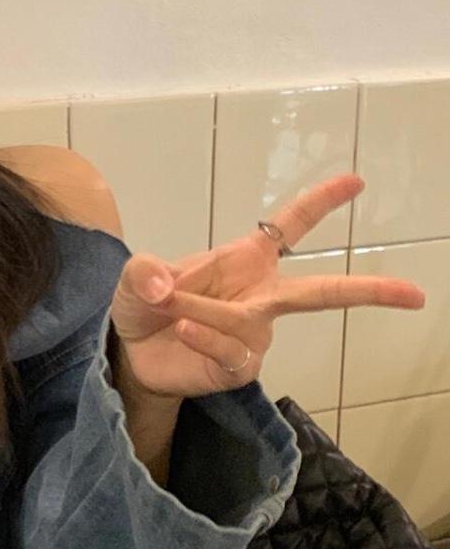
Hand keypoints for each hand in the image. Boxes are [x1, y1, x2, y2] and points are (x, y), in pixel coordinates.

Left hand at [109, 173, 426, 400]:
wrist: (133, 356)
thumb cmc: (147, 306)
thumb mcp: (135, 279)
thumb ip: (144, 272)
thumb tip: (165, 283)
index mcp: (245, 260)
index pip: (291, 226)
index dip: (321, 203)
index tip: (356, 182)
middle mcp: (261, 296)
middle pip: (322, 292)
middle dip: (369, 290)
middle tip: (415, 294)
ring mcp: (255, 334)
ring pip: (248, 320)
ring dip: (206, 313)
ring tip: (173, 311)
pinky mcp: (240, 366)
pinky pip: (234, 349)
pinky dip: (207, 337)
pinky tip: (186, 331)